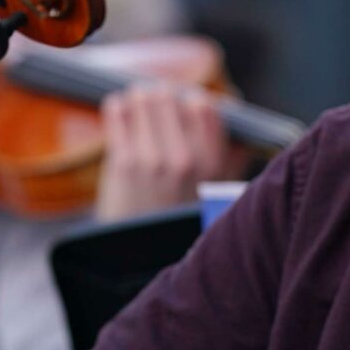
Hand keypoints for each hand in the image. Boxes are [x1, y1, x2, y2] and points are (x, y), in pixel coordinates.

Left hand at [95, 82, 242, 222]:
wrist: (139, 251)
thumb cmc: (174, 215)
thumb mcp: (215, 189)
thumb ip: (229, 152)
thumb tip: (232, 107)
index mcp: (212, 164)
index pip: (204, 106)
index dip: (188, 100)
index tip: (179, 105)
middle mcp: (186, 160)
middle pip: (169, 98)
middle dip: (158, 97)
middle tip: (151, 103)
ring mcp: (153, 160)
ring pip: (143, 99)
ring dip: (137, 98)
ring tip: (134, 104)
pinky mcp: (123, 162)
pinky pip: (117, 111)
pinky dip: (117, 106)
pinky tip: (118, 111)